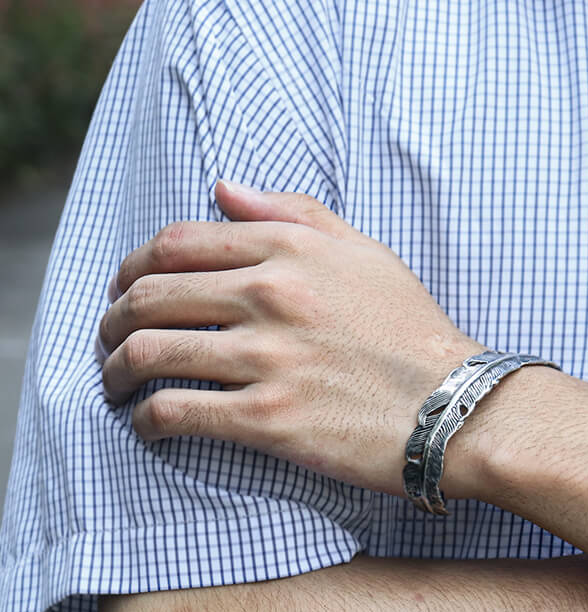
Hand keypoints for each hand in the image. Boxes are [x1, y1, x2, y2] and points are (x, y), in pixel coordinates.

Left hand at [96, 181, 484, 495]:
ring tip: (115, 383)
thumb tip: (223, 188)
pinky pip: (177, 412)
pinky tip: (148, 424)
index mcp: (291, 252)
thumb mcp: (365, 255)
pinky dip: (146, 419)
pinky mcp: (269, 419)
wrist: (454, 406)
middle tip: (108, 340)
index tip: (125, 290)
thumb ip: (295, 212)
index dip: (134, 265)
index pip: (178, 243)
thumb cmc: (411, 332)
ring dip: (116, 370)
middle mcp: (273, 297)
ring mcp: (270, 359)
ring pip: (150, 353)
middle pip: (150, 296)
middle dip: (111, 319)